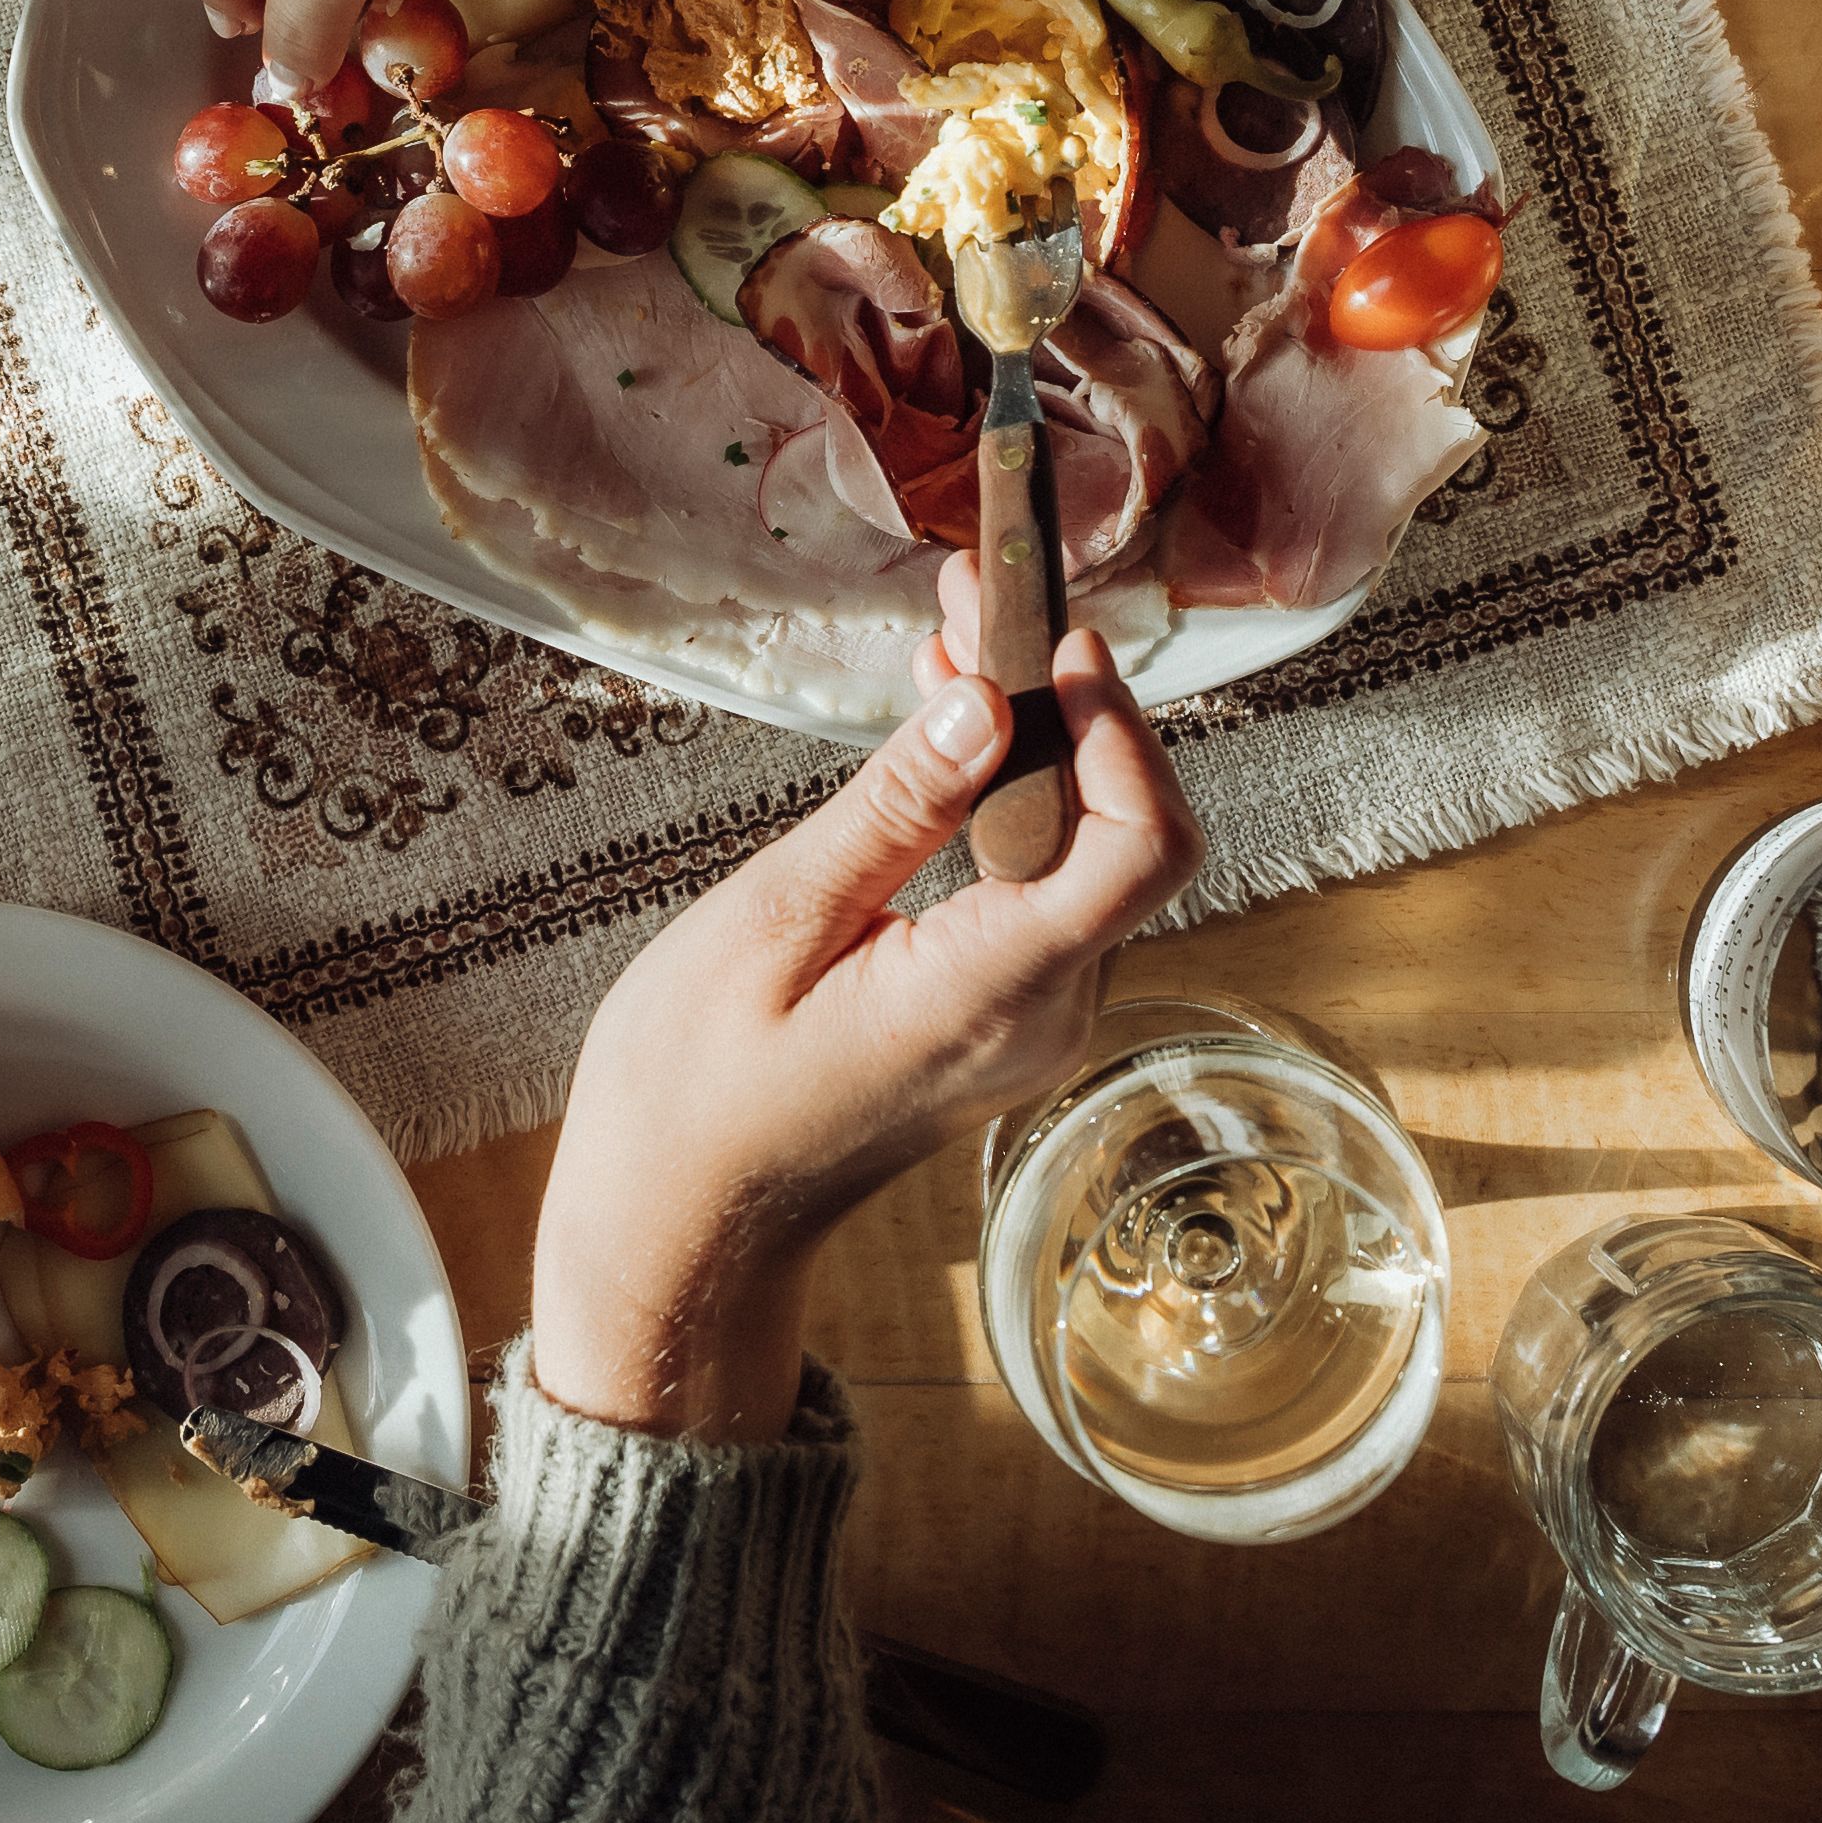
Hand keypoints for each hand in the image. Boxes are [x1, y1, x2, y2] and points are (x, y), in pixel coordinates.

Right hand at [529, 559, 1204, 1441]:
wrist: (680, 1225)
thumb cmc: (696, 1091)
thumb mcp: (777, 921)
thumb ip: (896, 809)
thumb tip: (986, 700)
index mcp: (995, 993)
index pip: (1141, 846)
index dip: (1122, 728)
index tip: (1055, 640)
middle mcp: (1045, 1014)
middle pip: (1122, 831)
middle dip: (1066, 702)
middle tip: (977, 596)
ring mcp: (1033, 1025)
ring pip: (1085, 853)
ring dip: (1033, 741)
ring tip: (950, 637)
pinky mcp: (1004, 1018)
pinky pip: (1042, 890)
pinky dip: (1006, 801)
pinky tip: (944, 734)